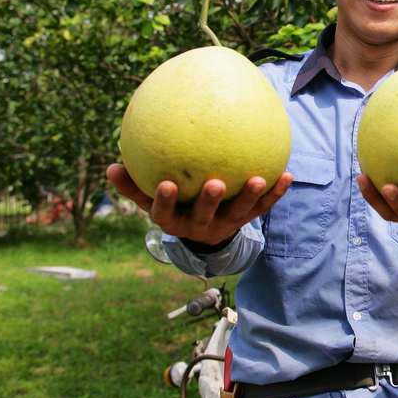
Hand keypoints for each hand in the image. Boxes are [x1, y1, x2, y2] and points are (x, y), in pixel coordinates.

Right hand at [106, 163, 292, 245]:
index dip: (165, 201)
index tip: (167, 184)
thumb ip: (133, 184)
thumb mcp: (150, 198)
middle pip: (204, 216)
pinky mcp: (246, 220)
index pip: (165, 213)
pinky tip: (287, 174)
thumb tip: (110, 167)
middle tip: (216, 183)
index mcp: (173, 220)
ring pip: (238, 213)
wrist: (204, 230)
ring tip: (260, 179)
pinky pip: (263, 208)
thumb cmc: (174, 204)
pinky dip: (276, 193)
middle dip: (209, 201)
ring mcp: (225, 224)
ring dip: (250, 197)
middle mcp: (199, 225)